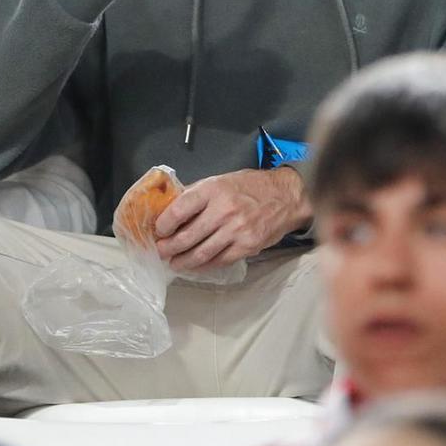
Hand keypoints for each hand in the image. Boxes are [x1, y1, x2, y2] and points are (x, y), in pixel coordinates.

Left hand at [154, 166, 309, 271]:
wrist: (286, 197)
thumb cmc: (252, 186)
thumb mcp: (222, 180)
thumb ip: (198, 193)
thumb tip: (171, 205)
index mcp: (213, 190)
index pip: (179, 209)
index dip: (164, 224)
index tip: (159, 230)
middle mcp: (223, 210)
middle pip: (187, 236)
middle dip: (169, 247)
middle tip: (161, 251)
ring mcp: (236, 230)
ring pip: (200, 253)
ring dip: (182, 261)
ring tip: (173, 262)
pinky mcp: (246, 246)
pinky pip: (218, 261)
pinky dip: (203, 266)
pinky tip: (194, 265)